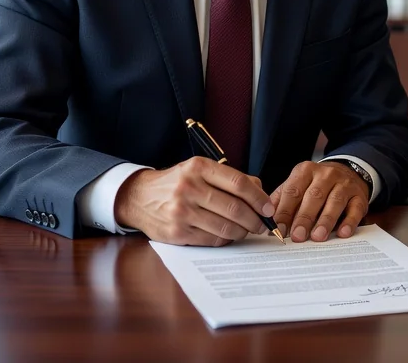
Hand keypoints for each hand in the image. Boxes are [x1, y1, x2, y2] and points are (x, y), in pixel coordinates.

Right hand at [113, 157, 273, 245]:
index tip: (268, 208)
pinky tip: (227, 235)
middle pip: (235, 208)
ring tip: (246, 230)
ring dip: (242, 232)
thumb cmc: (176, 183)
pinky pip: (211, 240)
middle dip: (255, 220)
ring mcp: (182, 211)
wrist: (139, 198)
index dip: (259, 198)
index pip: (239, 183)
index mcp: (198, 167)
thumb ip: (230, 178)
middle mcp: (189, 188)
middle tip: (262, 225)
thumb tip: (260, 191)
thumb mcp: (200, 170)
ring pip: (225, 228)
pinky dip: (224, 239)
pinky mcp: (177, 232)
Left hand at [270, 161, 370, 242]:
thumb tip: (266, 222)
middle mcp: (326, 174)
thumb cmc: (316, 185)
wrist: (349, 172)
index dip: (285, 210)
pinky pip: (355, 208)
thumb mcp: (298, 185)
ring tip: (318, 237)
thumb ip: (282, 200)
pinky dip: (349, 221)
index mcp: (305, 171)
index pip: (293, 191)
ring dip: (325, 220)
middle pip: (314, 196)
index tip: (279, 229)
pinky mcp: (359, 196)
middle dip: (304, 217)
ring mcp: (344, 184)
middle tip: (297, 236)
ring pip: (335, 201)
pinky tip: (343, 233)